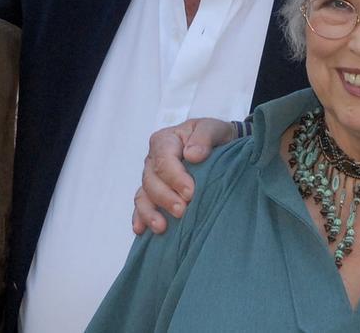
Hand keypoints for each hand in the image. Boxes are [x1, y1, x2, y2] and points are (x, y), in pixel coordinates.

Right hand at [131, 117, 237, 234]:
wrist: (219, 147)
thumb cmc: (215, 137)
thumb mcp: (215, 129)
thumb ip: (205, 136)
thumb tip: (192, 155)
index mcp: (166, 140)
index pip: (164, 160)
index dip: (175, 178)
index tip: (191, 192)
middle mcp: (153, 159)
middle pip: (151, 180)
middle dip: (165, 198)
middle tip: (182, 211)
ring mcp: (151, 177)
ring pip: (144, 195)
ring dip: (150, 212)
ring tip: (162, 227)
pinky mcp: (153, 193)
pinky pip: (141, 206)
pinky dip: (140, 218)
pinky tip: (142, 230)